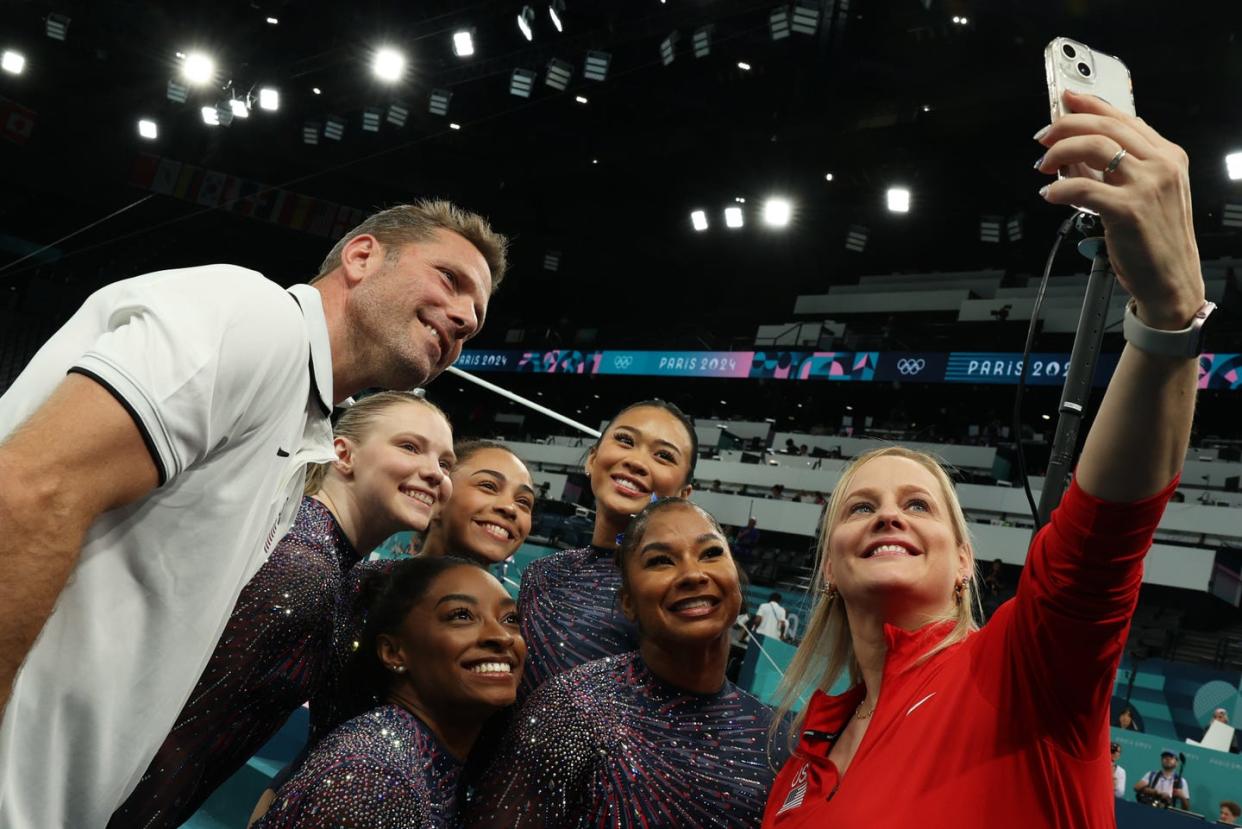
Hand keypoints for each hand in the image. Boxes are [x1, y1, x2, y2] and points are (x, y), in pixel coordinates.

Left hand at [1035, 89, 1205, 329]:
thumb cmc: (1154, 239)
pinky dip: (1059, 189)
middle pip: (1106, 128)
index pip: (1124, 119)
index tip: (1065, 101)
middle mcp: (1161, 165)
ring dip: (1061, 152)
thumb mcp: (1147, 193)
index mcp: (1168, 155)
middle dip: (1067, 126)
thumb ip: (1119, 169)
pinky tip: (1050, 194)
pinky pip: (1083, 188)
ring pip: (1095, 148)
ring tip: (1043, 165)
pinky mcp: (1128, 210)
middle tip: (1043, 138)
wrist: (1171, 278)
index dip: (1090, 106)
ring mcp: (1147, 186)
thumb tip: (1076, 152)